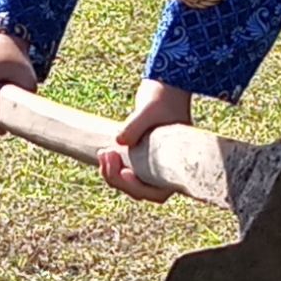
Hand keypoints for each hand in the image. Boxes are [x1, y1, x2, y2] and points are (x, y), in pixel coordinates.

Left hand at [94, 80, 194, 203]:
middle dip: (118, 179)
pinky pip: (124, 171)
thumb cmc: (164, 98)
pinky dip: (112, 166)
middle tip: (106, 155)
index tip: (126, 172)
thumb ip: (135, 125)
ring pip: (129, 183)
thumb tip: (120, 141)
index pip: (157, 193)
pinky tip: (104, 152)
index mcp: (177, 166)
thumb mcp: (149, 109)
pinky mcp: (139, 159)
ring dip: (112, 173)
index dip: (139, 188)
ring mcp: (152, 166)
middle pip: (139, 191)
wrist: (163, 87)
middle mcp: (165, 171)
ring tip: (103, 152)